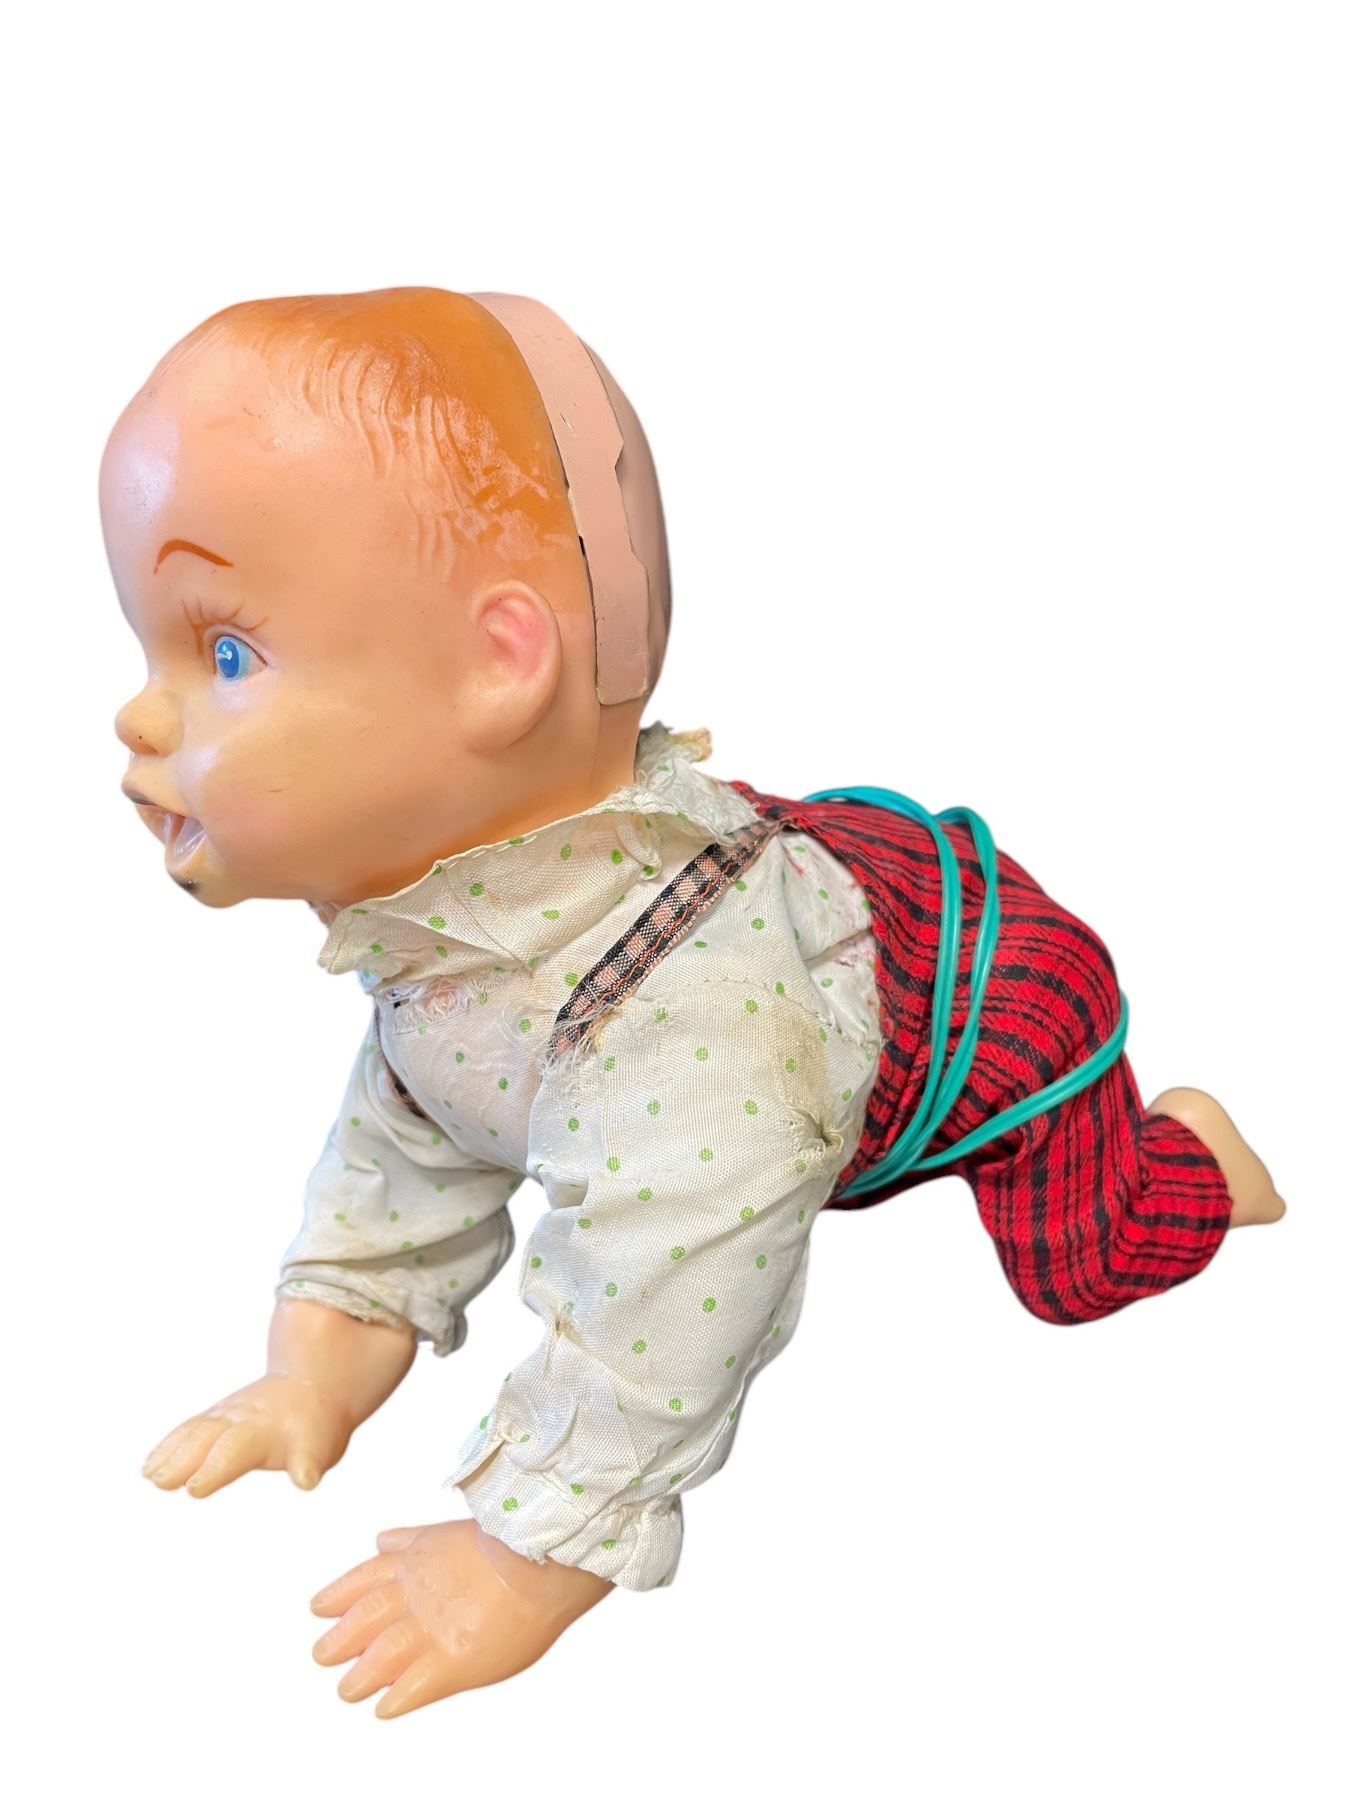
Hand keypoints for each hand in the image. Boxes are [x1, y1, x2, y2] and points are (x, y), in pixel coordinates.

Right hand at [140, 1371, 354, 1496]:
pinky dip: (169, 1445)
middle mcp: (239, 1418)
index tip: (193, 1489)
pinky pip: (189, 1429)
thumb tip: (306, 1479)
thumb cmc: (317, 1425)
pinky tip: (151, 1466)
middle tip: (160, 1480)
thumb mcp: (320, 1444)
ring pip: (193, 1431)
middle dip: (182, 1460)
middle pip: (205, 1438)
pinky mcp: (217, 1417)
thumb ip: (308, 1461)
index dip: (214, 1469)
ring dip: (169, 1452)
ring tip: (149, 1474)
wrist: (312, 1382)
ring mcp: (225, 1414)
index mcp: (264, 1430)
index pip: (234, 1450)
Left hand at [310, 1519, 612, 1716]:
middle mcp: (415, 1596)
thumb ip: (413, 1540)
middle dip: (339, 1640)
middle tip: (322, 1655)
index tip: (318, 1608)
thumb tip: (381, 1540)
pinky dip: (396, 1699)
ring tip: (348, 1690)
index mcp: (416, 1562)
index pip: (364, 1579)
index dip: (338, 1595)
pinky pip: (413, 1688)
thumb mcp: (451, 1530)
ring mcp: (431, 1630)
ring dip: (361, 1676)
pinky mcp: (451, 1663)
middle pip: (363, 1621)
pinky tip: (385, 1709)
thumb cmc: (511, 1544)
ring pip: (380, 1658)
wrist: (542, 1560)